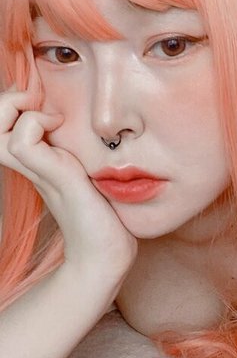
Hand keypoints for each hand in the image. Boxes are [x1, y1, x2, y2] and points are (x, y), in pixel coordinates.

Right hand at [0, 85, 137, 273]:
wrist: (106, 256)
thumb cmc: (104, 216)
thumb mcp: (89, 173)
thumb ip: (83, 154)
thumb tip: (91, 128)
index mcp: (37, 162)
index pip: (4, 125)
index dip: (12, 106)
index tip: (42, 103)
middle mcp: (31, 165)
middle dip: (4, 103)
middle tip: (35, 102)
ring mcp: (39, 171)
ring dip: (15, 110)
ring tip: (46, 115)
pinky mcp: (55, 176)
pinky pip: (22, 143)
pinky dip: (34, 125)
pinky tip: (58, 127)